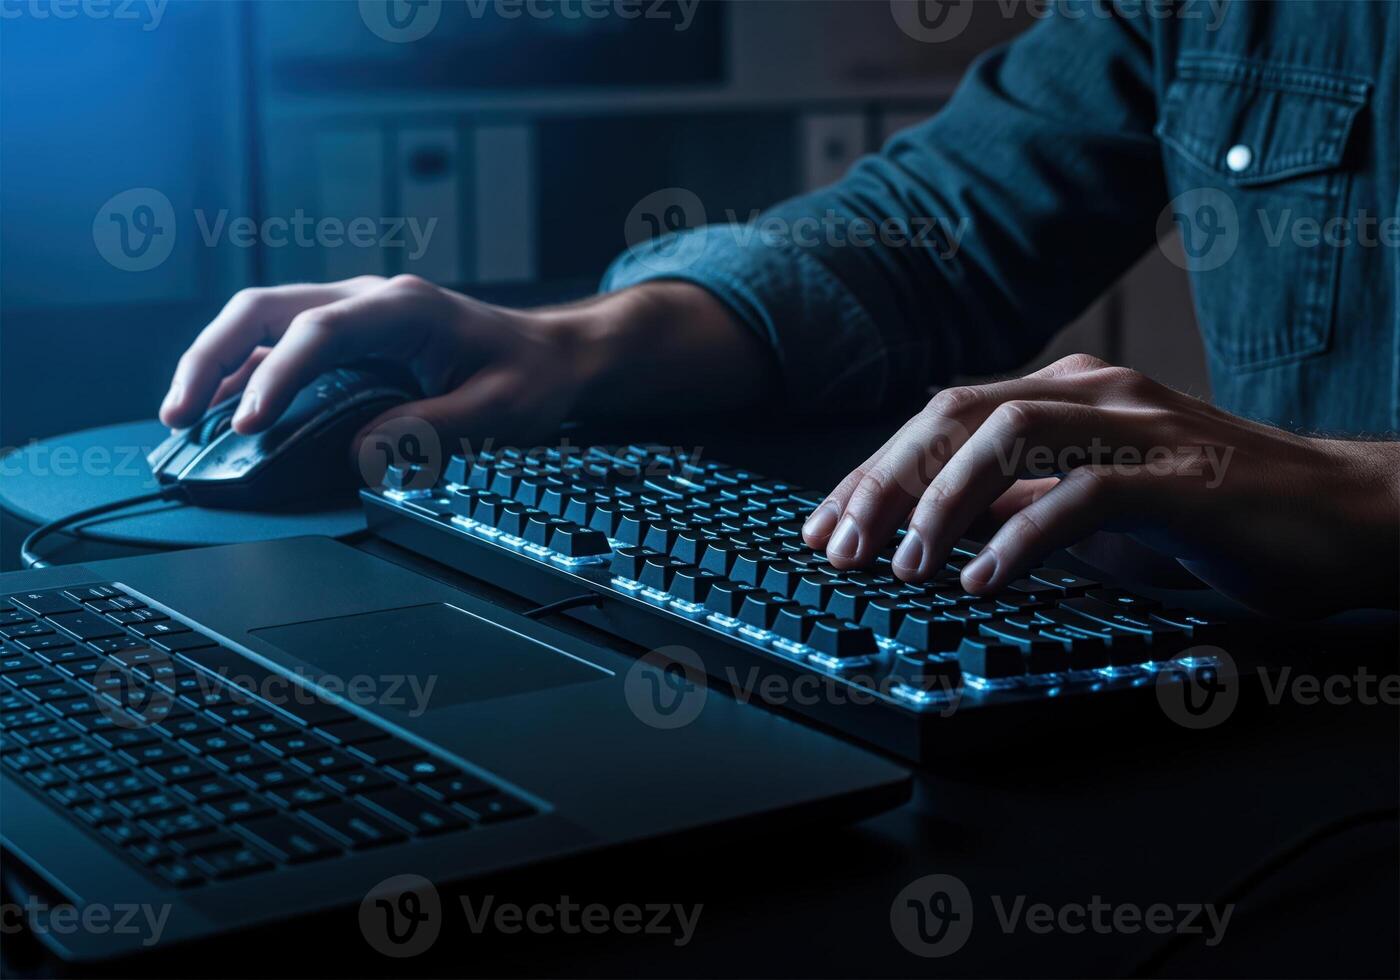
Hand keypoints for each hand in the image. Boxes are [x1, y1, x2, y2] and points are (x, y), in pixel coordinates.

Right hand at [159, 275, 767, 445]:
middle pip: (264, 310)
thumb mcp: (495, 409)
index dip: (275, 375)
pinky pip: (281, 348)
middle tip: (176, 415)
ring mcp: (354, 315)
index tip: (247, 423)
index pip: (319, 331)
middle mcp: (368, 300)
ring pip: (261, 323)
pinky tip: (221, 414)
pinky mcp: (349, 339)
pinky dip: (244, 376)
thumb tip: (360, 450)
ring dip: (215, 365)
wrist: (555, 354)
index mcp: (403, 307)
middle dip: (211, 358)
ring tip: (180, 421)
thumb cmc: (531, 374)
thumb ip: (430, 427)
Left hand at [801, 353, 1399, 615]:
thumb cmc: (1213, 514)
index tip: (822, 526)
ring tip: (903, 568)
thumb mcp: (1091, 509)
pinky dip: (1024, 537)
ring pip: (1008, 438)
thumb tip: (931, 533)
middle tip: (841, 550)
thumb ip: (1018, 505)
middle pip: (954, 415)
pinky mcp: (1182, 476)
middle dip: (884, 483)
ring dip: (941, 503)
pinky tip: (984, 581)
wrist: (1343, 515)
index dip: (871, 471)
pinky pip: (1084, 494)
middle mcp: (1091, 395)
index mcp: (1062, 396)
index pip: (939, 418)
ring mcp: (1138, 428)